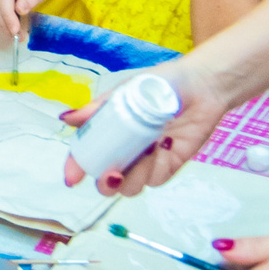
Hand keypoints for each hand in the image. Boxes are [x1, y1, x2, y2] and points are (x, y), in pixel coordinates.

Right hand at [60, 57, 229, 194]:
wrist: (202, 84)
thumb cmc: (162, 82)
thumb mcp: (126, 91)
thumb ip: (98, 109)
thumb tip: (66, 119)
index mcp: (109, 133)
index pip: (86, 156)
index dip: (76, 168)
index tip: (73, 177)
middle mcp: (124, 152)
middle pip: (106, 183)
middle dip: (106, 184)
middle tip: (113, 173)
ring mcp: (146, 162)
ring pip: (131, 187)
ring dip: (137, 171)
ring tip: (150, 144)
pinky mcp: (168, 166)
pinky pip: (156, 178)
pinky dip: (158, 163)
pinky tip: (166, 141)